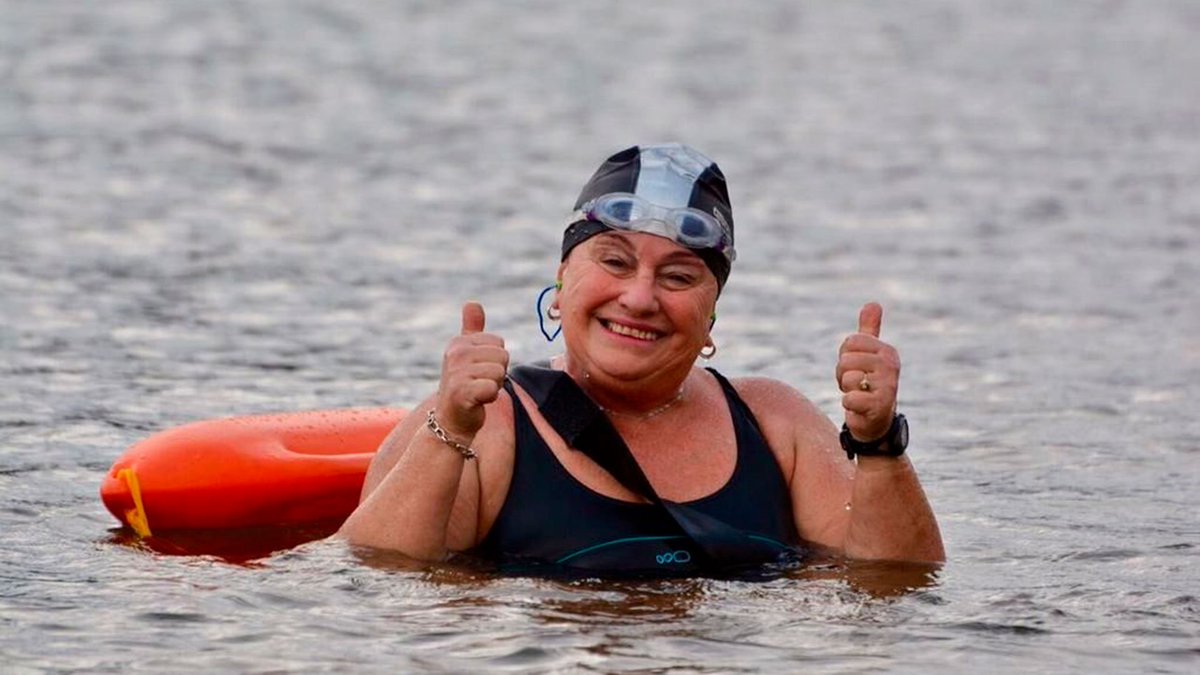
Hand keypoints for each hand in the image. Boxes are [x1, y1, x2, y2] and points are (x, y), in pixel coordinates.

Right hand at [435, 302, 508, 438]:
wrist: (451, 421)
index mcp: (459, 342)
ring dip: (493, 387)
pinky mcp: (461, 391)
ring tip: (477, 393)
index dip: (495, 361)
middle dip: (497, 374)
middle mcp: (455, 353)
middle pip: (503, 357)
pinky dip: (489, 398)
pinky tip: (476, 402)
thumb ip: (471, 330)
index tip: (479, 372)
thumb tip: (472, 302)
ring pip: (500, 372)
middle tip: (479, 384)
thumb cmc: (464, 386)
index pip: (499, 343)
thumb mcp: (466, 355)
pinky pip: (493, 388)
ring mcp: (457, 372)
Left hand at [836, 302, 900, 441]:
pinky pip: (849, 398)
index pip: (849, 342)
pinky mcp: (879, 406)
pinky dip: (849, 405)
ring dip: (847, 390)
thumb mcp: (869, 355)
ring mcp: (887, 385)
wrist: (876, 421)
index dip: (845, 357)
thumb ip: (869, 331)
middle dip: (844, 375)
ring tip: (859, 395)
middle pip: (846, 360)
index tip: (856, 368)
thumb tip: (873, 303)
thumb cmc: (868, 384)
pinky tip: (860, 407)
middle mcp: (890, 365)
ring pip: (847, 378)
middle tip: (856, 385)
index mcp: (887, 350)